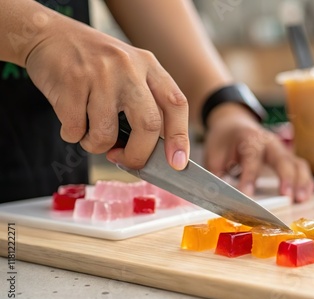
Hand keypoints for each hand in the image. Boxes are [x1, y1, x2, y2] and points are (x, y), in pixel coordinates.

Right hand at [25, 14, 188, 169]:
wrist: (48, 34)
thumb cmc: (93, 63)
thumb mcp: (129, 71)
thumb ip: (144, 103)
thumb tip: (152, 153)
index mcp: (149, 66)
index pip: (176, 105)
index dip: (180, 138)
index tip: (177, 163)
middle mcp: (129, 67)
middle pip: (149, 125)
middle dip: (138, 154)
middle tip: (125, 161)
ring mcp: (100, 73)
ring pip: (107, 134)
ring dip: (96, 146)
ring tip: (89, 134)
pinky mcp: (71, 81)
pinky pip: (76, 129)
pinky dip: (72, 135)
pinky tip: (71, 119)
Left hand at [203, 103, 313, 202]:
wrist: (233, 123)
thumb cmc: (224, 141)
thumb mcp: (212, 155)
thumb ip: (216, 175)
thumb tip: (216, 197)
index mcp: (248, 139)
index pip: (251, 157)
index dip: (249, 177)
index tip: (247, 195)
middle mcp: (269, 143)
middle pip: (283, 158)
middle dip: (287, 178)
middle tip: (287, 197)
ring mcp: (281, 150)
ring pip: (297, 163)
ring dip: (301, 181)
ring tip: (300, 199)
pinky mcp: (287, 158)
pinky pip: (301, 169)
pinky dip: (306, 182)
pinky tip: (305, 196)